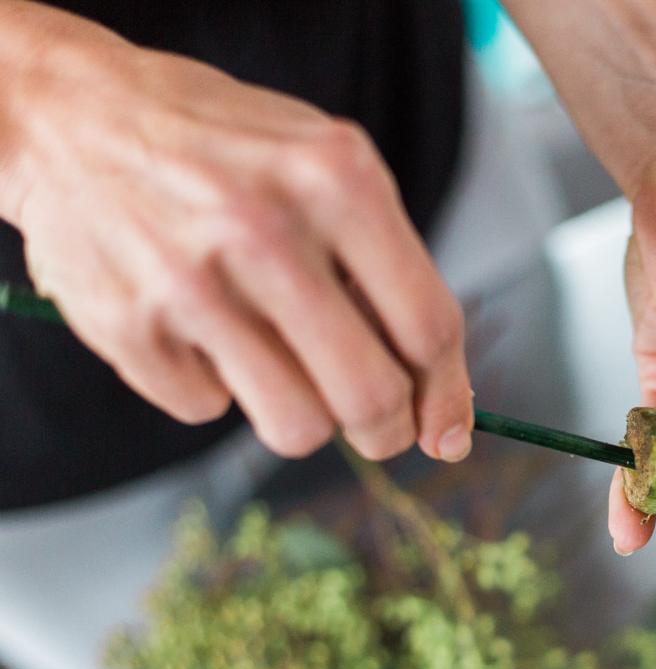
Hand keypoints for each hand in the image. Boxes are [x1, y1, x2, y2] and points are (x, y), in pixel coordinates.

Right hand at [1, 22, 471, 460]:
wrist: (73, 115)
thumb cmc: (226, 151)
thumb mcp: (326, 167)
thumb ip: (388, 269)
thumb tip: (437, 397)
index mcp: (339, 180)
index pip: (429, 327)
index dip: (447, 397)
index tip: (447, 432)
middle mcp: (266, 230)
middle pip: (370, 396)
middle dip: (387, 431)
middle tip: (379, 428)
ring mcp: (190, 281)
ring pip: (298, 428)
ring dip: (303, 417)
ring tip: (281, 365)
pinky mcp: (127, 325)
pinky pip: (207, 409)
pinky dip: (212, 386)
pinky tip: (196, 329)